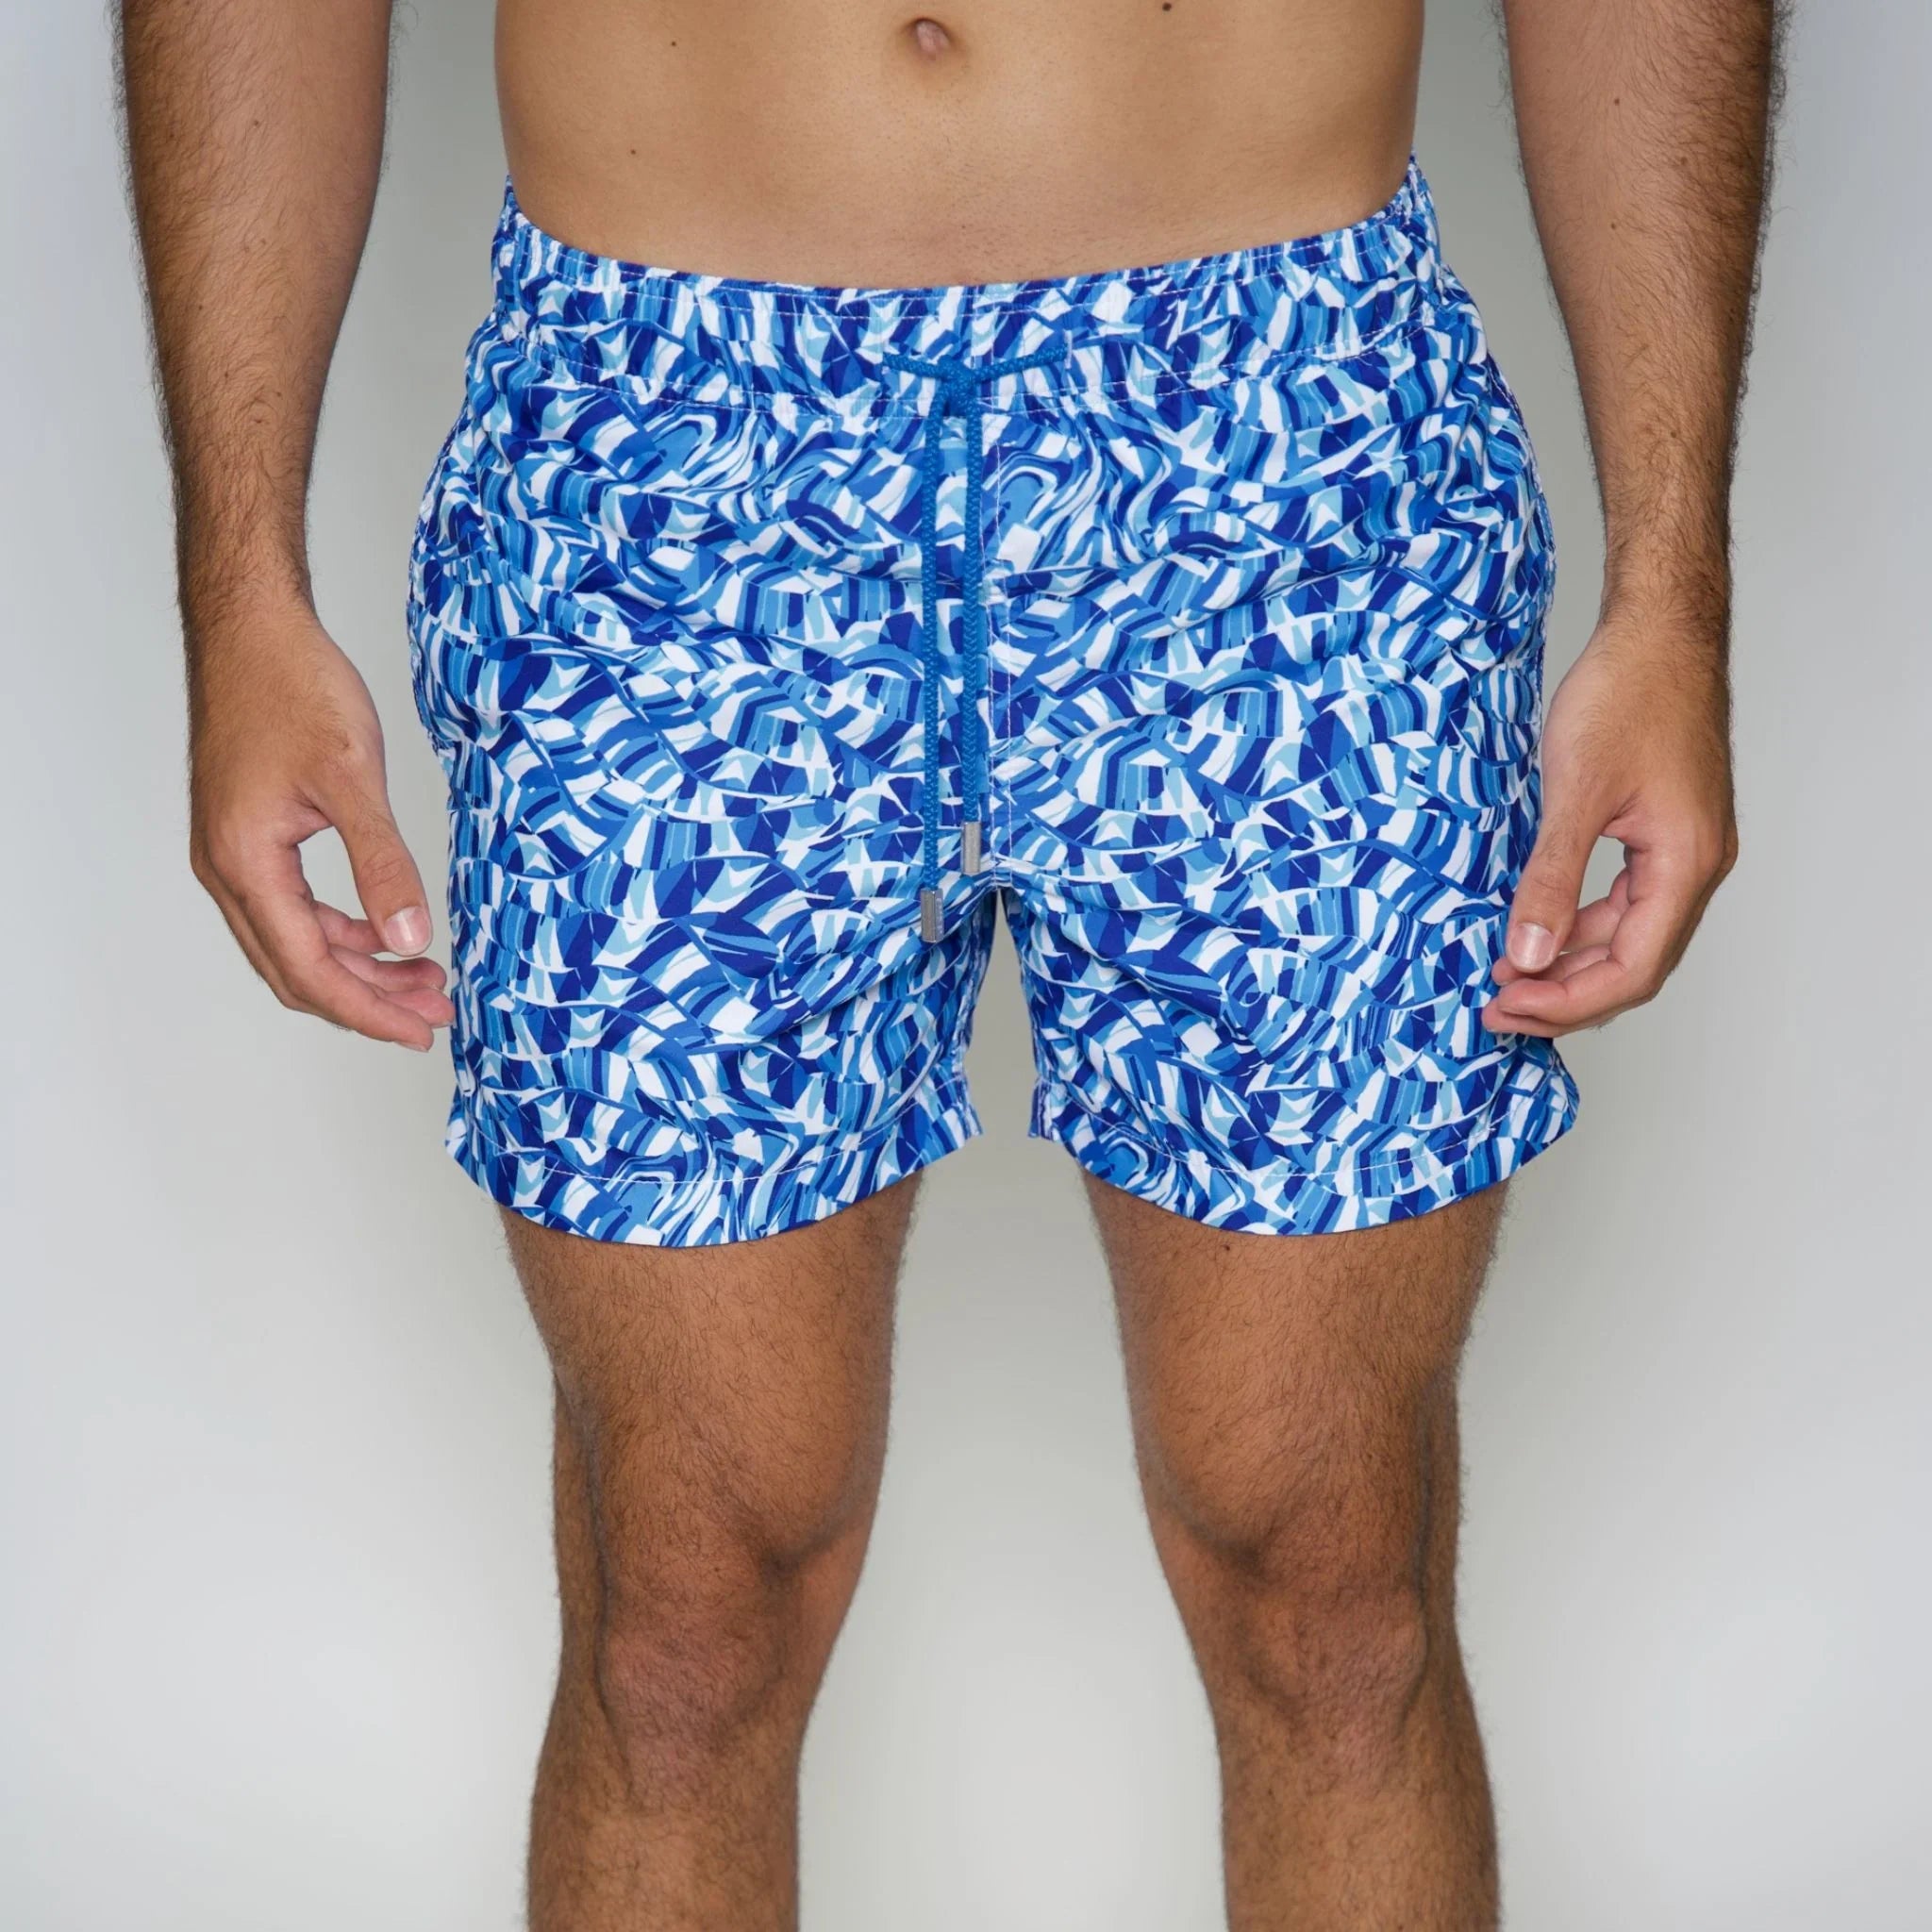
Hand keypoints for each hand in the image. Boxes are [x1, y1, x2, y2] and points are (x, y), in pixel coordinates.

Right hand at [188, 603, 453, 1049]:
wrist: (253, 630)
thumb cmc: (294, 688)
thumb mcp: (354, 778)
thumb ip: (384, 864)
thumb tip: (411, 940)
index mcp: (246, 863)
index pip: (310, 969)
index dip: (368, 1010)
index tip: (421, 1030)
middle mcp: (228, 871)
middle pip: (297, 969)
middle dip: (368, 999)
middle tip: (435, 1011)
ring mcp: (233, 856)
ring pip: (295, 943)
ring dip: (359, 968)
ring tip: (424, 977)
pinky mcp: (249, 838)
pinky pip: (293, 910)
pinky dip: (342, 932)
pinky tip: (388, 932)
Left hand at [1483, 606, 1737, 1037]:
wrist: (1657, 630)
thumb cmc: (1628, 693)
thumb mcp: (1575, 791)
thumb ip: (1550, 879)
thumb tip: (1525, 955)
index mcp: (1685, 864)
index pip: (1632, 969)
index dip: (1567, 1001)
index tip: (1506, 1009)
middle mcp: (1694, 866)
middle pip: (1633, 964)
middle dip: (1564, 993)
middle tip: (1496, 1006)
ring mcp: (1681, 849)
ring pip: (1626, 936)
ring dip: (1568, 962)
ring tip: (1506, 977)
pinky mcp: (1661, 831)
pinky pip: (1621, 901)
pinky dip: (1577, 924)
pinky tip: (1534, 929)